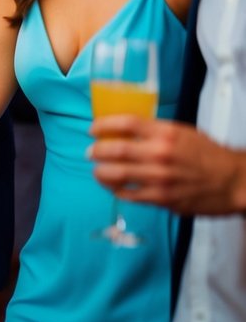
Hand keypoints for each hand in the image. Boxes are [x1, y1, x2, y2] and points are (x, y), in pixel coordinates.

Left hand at [90, 116, 245, 214]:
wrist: (235, 181)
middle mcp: (161, 154)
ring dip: (101, 172)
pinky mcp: (163, 198)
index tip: (93, 129)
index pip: (125, 123)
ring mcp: (160, 178)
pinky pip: (129, 195)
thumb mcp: (183, 133)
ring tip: (97, 171)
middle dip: (96, 151)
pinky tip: (114, 187)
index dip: (103, 125)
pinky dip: (117, 190)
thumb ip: (155, 131)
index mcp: (166, 134)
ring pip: (117, 174)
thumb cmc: (209, 155)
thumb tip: (124, 130)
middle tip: (90, 152)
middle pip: (116, 150)